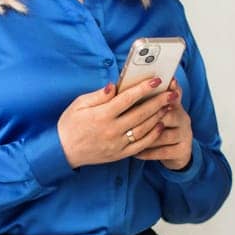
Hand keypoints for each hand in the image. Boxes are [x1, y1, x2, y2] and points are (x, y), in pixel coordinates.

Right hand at [56, 75, 183, 168]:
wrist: (63, 151)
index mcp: (101, 115)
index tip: (156, 80)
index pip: (127, 99)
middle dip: (158, 101)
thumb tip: (114, 86)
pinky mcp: (119, 154)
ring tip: (169, 106)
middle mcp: (111, 130)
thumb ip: (98, 95)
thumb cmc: (70, 125)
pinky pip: (141, 145)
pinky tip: (160, 125)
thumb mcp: (78, 105)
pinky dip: (153, 135)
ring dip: (158, 116)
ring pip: (144, 129)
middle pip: (140, 113)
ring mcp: (117, 143)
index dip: (143, 88)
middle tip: (171, 93)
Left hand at [129, 77, 192, 168]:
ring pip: (164, 135)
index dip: (168, 91)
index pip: (174, 96)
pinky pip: (163, 152)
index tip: (162, 85)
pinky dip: (148, 153)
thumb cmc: (157, 128)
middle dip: (150, 116)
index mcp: (176, 106)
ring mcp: (184, 135)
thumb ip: (147, 99)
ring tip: (129, 138)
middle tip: (130, 118)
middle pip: (169, 115)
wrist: (175, 154)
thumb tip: (123, 85)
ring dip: (147, 137)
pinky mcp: (182, 151)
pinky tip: (135, 153)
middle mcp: (183, 119)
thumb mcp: (156, 112)